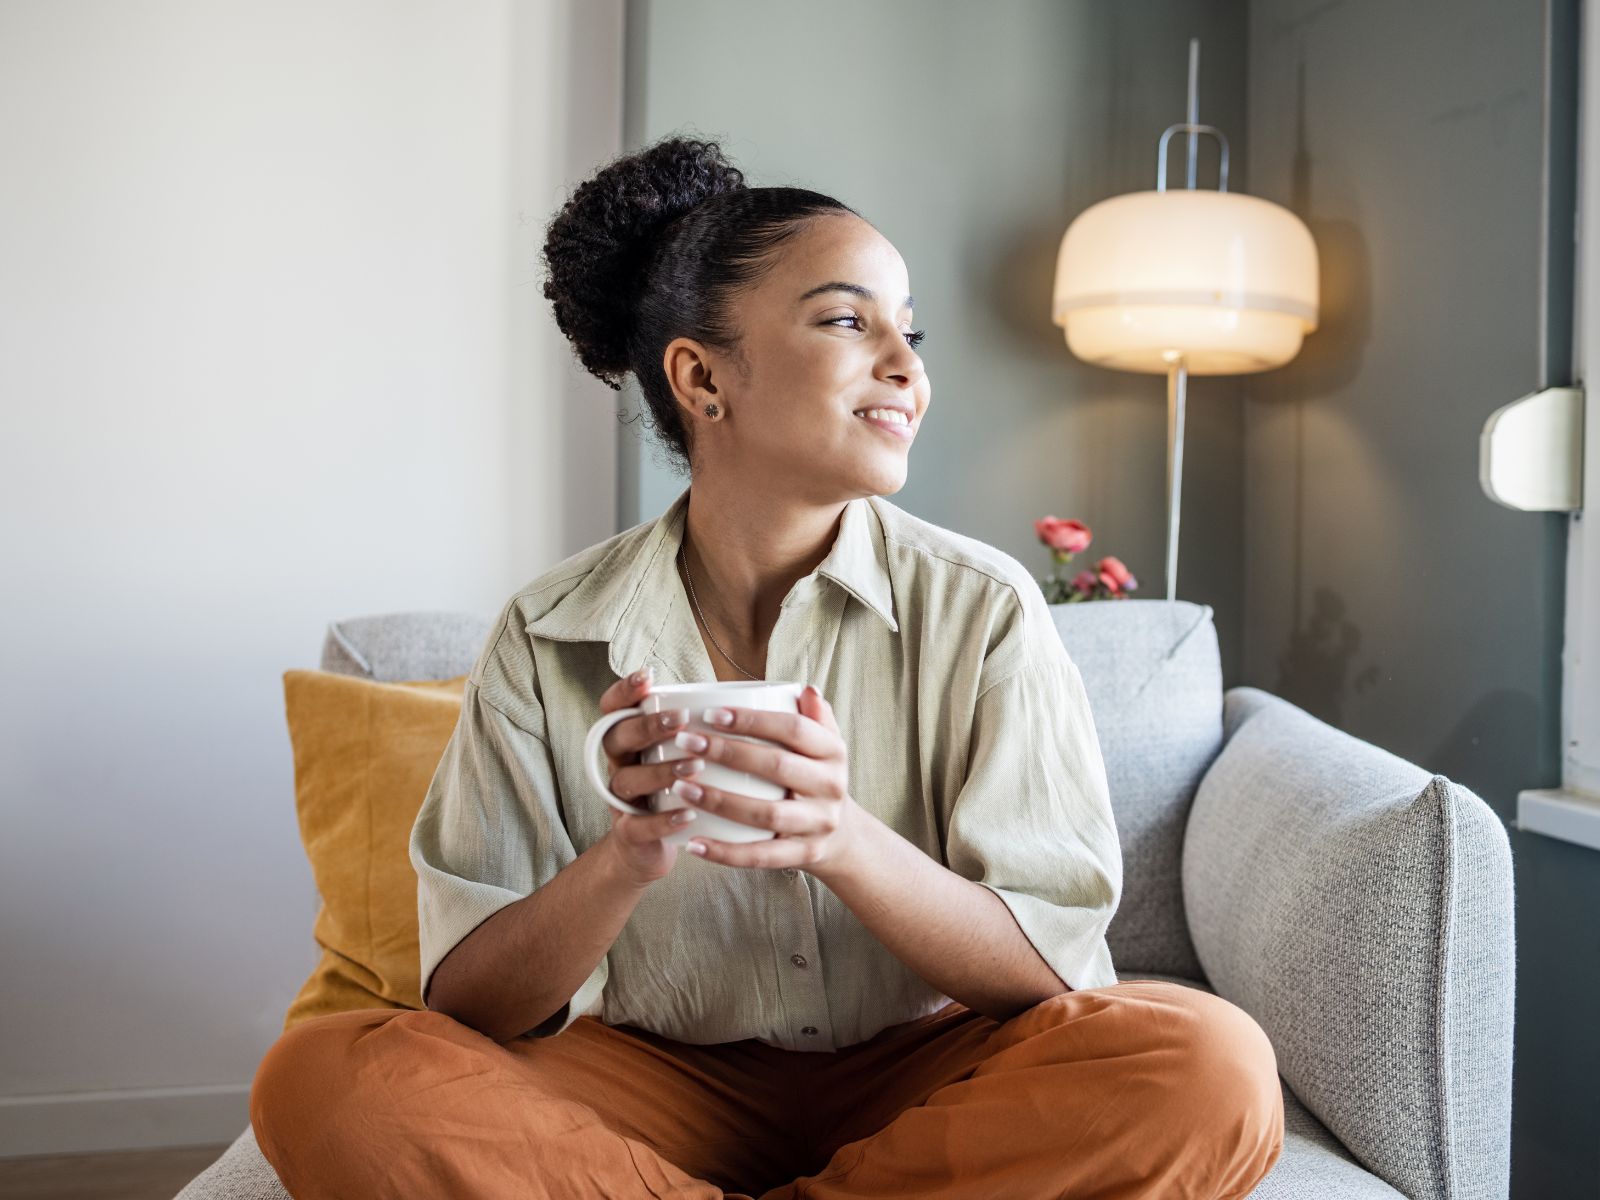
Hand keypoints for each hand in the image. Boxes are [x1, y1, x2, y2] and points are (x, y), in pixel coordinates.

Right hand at [596, 666, 708, 886]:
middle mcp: (622, 765)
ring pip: (627, 780)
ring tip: (694, 766)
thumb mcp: (689, 754)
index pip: (615, 708)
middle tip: (681, 720)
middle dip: (647, 726)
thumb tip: (782, 694)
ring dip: (660, 771)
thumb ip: (716, 725)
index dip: (624, 691)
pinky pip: (637, 825)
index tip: (649, 677)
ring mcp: (622, 799)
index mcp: (632, 740)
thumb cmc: (681, 790)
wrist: (653, 848)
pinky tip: (689, 814)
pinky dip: (662, 821)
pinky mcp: (629, 833)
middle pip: (616, 737)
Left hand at [674, 685, 858, 876]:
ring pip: (766, 814)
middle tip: (685, 742)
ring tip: (680, 788)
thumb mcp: (825, 745)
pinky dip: (725, 853)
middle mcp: (832, 787)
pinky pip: (760, 856)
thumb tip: (805, 690)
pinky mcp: (804, 854)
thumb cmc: (816, 777)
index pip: (794, 729)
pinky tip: (694, 844)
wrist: (842, 836)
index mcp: (833, 752)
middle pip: (777, 766)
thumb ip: (814, 717)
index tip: (710, 714)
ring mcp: (818, 824)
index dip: (753, 720)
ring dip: (719, 800)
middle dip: (727, 752)